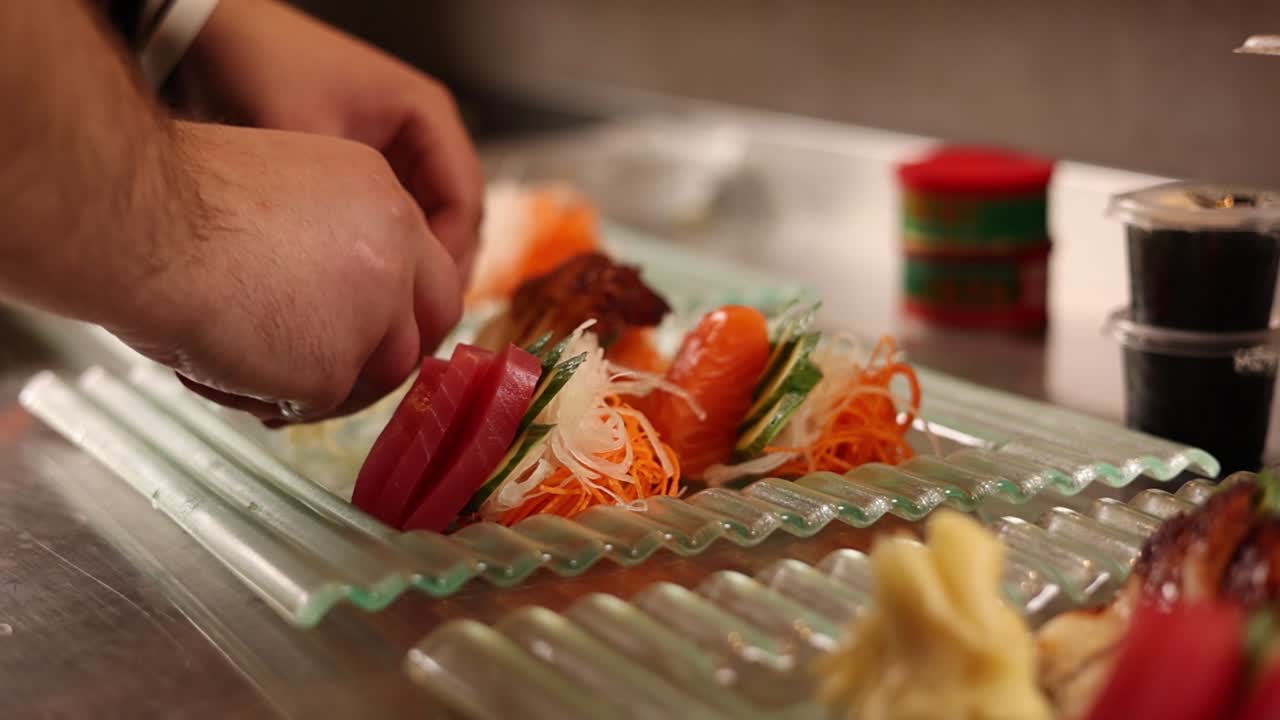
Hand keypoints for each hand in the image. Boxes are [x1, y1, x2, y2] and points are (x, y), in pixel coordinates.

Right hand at [114, 121, 460, 421]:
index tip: (379, 330)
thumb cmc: (172, 198)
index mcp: (380, 194)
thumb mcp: (281, 192)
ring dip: (322, 384)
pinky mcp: (333, 366)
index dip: (402, 307)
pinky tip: (214, 369)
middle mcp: (393, 249)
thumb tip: (328, 292)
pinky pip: (312, 403)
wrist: (136, 219)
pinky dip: (264, 397)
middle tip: (338, 375)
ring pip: (376, 375)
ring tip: (245, 366)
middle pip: (424, 324)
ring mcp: (373, 311)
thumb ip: (328, 240)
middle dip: (385, 359)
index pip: (426, 266)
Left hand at [179, 0, 483, 277]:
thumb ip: (345, 197)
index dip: (451, 255)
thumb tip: (374, 267)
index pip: (465, 200)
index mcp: (429, 115)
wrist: (223, 37)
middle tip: (418, 317)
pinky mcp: (374, 163)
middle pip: (458, 216)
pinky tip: (370, 281)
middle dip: (441, 268)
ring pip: (432, 220)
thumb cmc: (269, 64)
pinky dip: (393, 249)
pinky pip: (401, 215)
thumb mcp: (312, 135)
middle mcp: (424, 131)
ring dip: (419, 263)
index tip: (428, 298)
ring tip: (396, 307)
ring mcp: (401, 148)